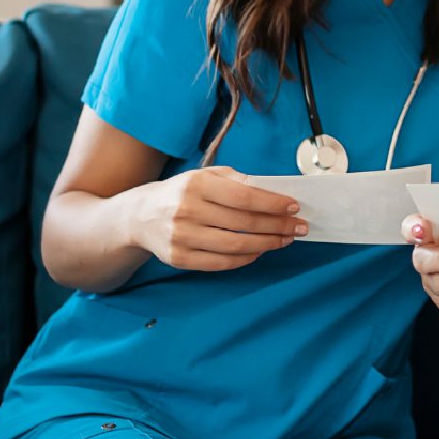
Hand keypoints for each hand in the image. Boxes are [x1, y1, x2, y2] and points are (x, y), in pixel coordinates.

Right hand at [132, 165, 306, 271]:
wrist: (140, 216)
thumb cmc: (181, 192)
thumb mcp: (205, 176)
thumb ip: (237, 181)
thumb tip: (273, 191)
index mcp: (197, 185)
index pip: (245, 196)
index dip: (273, 203)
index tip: (294, 207)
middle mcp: (188, 211)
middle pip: (244, 223)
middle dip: (278, 226)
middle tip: (299, 227)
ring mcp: (182, 237)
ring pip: (236, 245)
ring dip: (267, 244)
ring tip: (284, 240)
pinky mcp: (179, 258)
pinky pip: (221, 262)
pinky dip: (245, 258)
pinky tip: (259, 251)